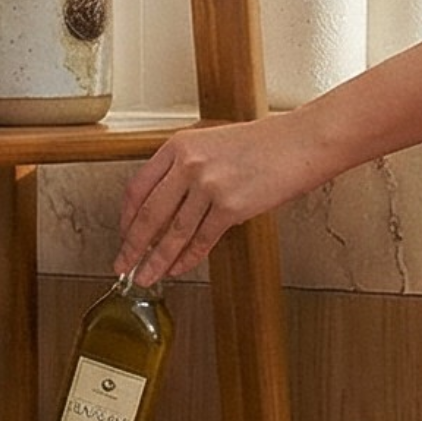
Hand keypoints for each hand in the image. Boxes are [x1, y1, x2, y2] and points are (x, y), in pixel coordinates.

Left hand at [116, 114, 325, 284]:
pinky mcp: (231, 207)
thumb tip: (163, 205)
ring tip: (146, 277)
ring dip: (156, 261)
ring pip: (173, 234)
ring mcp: (209, 186)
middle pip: (149, 215)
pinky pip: (202, 240)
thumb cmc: (262, 143)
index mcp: (178, 146)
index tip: (122, 234)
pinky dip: (188, 258)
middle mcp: (189, 165)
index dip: (126, 217)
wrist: (299, 142)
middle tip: (122, 265)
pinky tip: (179, 268)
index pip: (138, 187)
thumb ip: (184, 168)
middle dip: (132, 246)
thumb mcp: (211, 143)